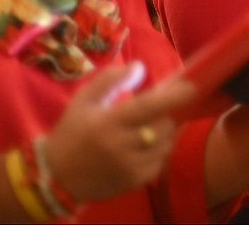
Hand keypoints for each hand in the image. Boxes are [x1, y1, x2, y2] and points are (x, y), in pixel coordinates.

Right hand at [44, 61, 197, 202]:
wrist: (57, 178)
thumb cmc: (71, 133)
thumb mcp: (82, 101)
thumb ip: (109, 80)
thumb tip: (139, 66)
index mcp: (108, 123)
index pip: (147, 108)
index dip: (172, 97)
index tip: (191, 87)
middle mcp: (122, 146)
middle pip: (163, 125)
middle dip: (165, 115)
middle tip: (153, 112)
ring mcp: (130, 167)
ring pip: (166, 144)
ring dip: (164, 133)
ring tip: (146, 129)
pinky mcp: (136, 182)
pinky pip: (161, 161)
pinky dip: (159, 150)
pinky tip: (142, 147)